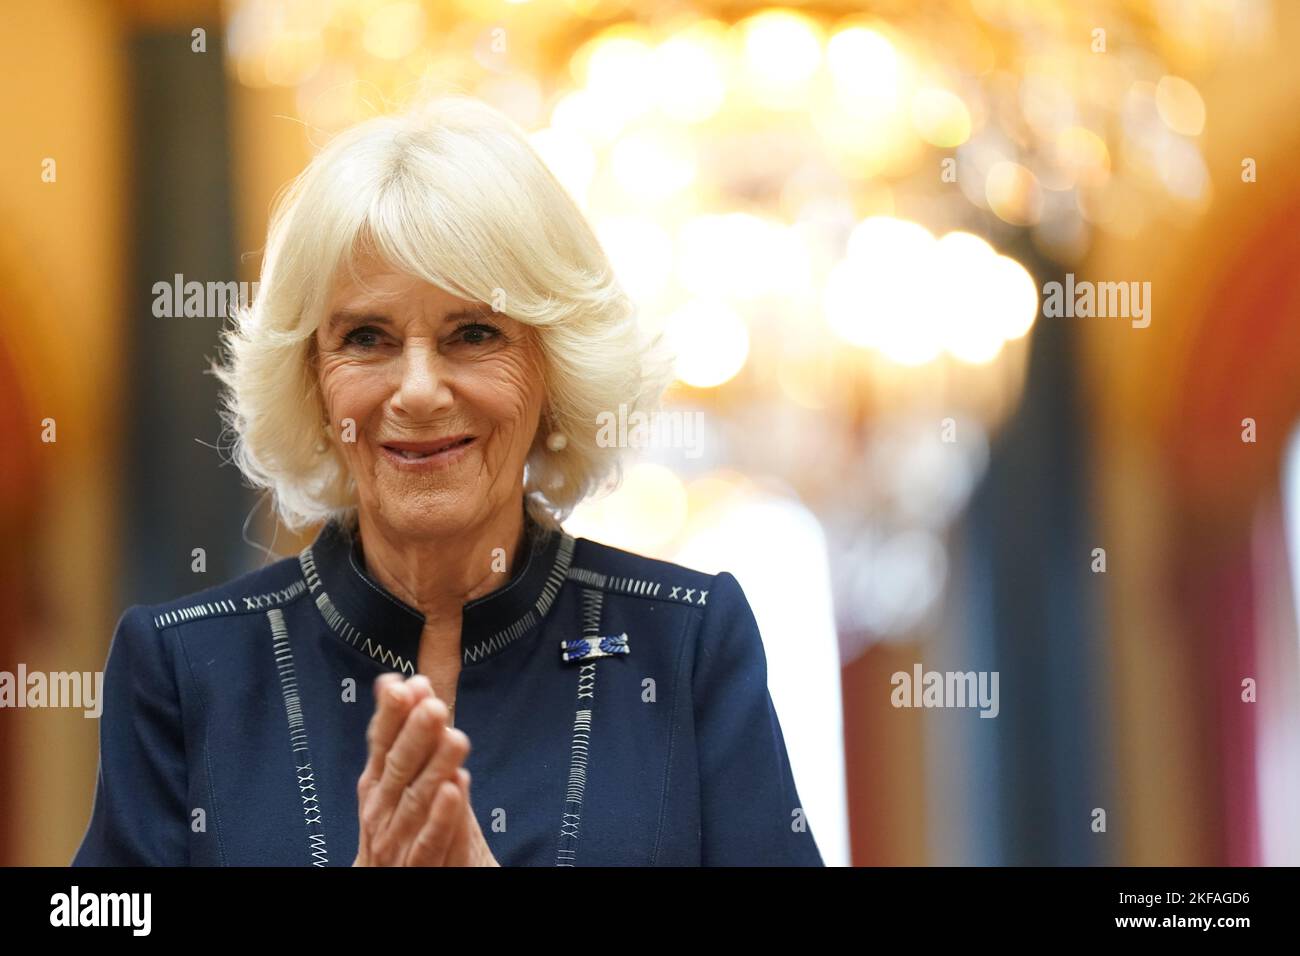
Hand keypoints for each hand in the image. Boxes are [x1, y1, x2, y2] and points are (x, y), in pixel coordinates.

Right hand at [353, 674, 498, 865]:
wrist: (392, 879)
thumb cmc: (396, 822)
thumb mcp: (393, 775)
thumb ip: (395, 731)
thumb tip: (393, 679)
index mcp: (376, 784)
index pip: (381, 743)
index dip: (391, 716)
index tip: (403, 686)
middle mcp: (381, 809)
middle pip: (398, 768)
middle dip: (414, 736)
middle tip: (434, 707)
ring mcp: (396, 839)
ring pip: (416, 800)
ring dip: (436, 768)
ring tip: (456, 739)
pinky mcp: (416, 866)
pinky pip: (430, 842)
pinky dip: (441, 817)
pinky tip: (456, 789)